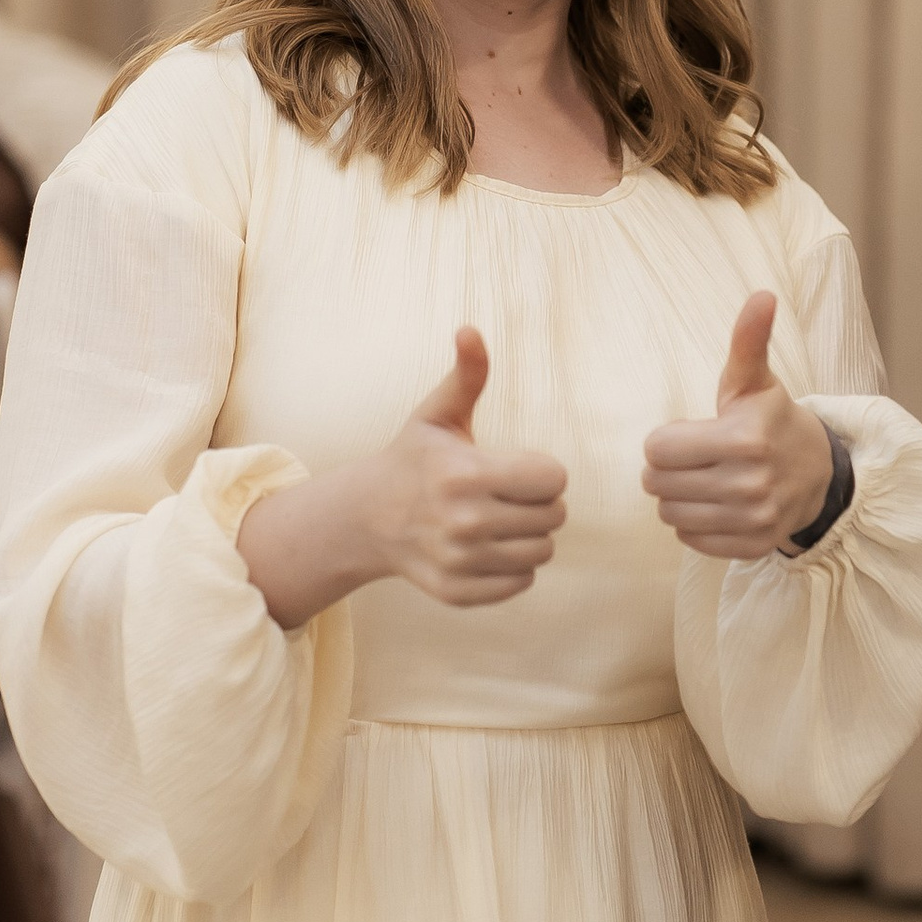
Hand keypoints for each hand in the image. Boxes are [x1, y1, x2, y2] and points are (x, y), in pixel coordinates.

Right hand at [366, 330, 568, 609]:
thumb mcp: (436, 414)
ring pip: (542, 552)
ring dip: (531, 535)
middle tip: (509, 494)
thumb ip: (466, 374)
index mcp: (465, 475)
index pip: (553, 479)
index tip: (518, 467)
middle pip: (554, 517)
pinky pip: (521, 583)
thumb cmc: (414, 458)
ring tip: (502, 519)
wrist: (367, 517)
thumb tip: (470, 329)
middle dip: (540, 503)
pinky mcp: (457, 591)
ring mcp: (459, 561)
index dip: (543, 471)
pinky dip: (514, 567)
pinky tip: (489, 547)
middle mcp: (463, 522)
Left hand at [643, 292, 836, 562]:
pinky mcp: (753, 545)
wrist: (818, 473)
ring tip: (701, 482)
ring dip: (677, 498)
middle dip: (665, 470)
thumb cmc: (771, 420)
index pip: (657, 449)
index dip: (665, 439)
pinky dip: (695, 525)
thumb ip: (748, 340)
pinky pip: (690, 541)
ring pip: (670, 516)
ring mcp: (753, 519)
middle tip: (691, 459)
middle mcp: (749, 483)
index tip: (688, 434)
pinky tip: (715, 505)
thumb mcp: (755, 380)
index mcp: (744, 439)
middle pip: (657, 484)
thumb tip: (762, 295)